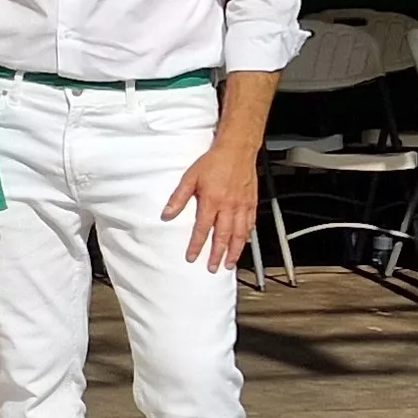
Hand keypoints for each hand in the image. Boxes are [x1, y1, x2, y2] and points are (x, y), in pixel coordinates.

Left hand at [163, 137, 258, 271]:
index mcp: (212, 201)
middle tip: (213, 268)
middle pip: (223, 236)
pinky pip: (250, 224)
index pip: (202, 229)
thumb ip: (178, 198)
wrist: (237, 149)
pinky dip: (246, 237)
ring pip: (239, 234)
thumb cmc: (213, 162)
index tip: (191, 257)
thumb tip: (166, 214)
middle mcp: (228, 206)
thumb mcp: (190, 178)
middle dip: (217, 254)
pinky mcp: (252, 202)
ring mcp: (242, 205)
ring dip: (234, 251)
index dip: (196, 245)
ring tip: (229, 264)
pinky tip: (243, 243)